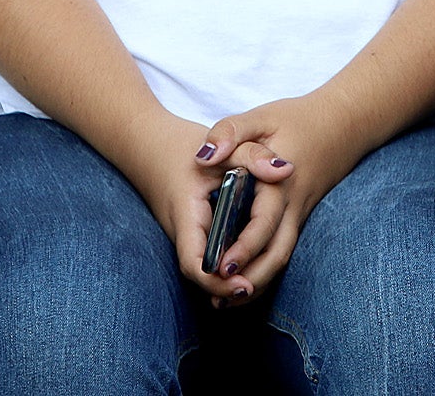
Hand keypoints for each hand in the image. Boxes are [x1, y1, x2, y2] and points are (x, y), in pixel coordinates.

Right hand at [114, 111, 262, 303]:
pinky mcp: (191, 232)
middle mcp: (182, 231)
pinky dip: (224, 268)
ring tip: (255, 285)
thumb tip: (286, 172)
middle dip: (226, 288)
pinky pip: (206, 258)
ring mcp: (184, 235)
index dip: (216, 280)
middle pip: (201, 273)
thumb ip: (254, 155)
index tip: (242, 284)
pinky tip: (248, 269)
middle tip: (254, 290)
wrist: (148, 145)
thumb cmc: (185, 146)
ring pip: (204, 269)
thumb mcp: (223, 144)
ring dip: (226, 281)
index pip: (195, 261)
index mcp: (186, 214)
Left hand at [190, 95, 363, 304]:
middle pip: (277, 254)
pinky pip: (284, 248)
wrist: (345, 122)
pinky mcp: (300, 216)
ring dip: (257, 281)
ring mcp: (301, 214)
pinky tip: (244, 279)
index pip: (264, 223)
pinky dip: (265, 268)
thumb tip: (204, 156)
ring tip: (226, 299)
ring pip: (283, 257)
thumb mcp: (261, 116)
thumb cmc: (298, 118)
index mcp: (281, 183)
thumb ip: (230, 132)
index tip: (220, 267)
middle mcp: (294, 206)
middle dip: (251, 280)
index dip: (243, 248)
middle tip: (220, 296)